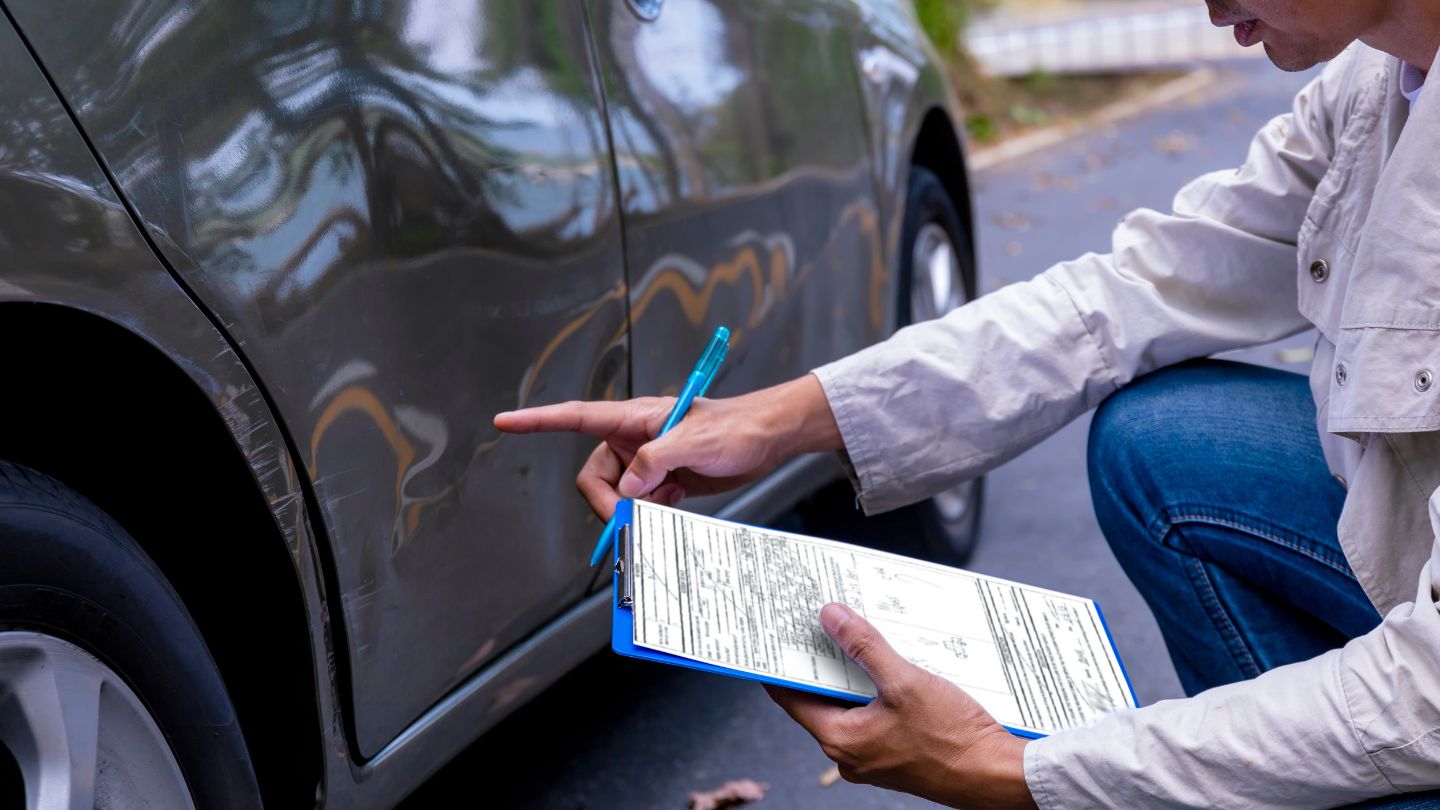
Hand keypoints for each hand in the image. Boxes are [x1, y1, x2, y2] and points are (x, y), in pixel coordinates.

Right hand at [493, 374, 841, 519]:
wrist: (768, 438)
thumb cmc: (736, 427)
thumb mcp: (694, 442)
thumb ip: (654, 463)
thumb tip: (626, 492)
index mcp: (633, 418)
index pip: (575, 417)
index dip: (537, 421)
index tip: (504, 422)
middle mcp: (634, 438)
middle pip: (595, 476)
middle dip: (610, 503)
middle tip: (634, 518)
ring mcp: (648, 460)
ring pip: (618, 495)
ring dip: (636, 510)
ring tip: (667, 505)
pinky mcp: (663, 480)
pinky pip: (640, 504)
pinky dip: (652, 512)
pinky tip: (675, 504)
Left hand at [767, 604, 1035, 809]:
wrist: (995, 776)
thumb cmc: (953, 740)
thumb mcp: (904, 681)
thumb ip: (864, 646)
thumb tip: (831, 618)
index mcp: (840, 739)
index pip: (791, 697)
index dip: (783, 664)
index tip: (779, 636)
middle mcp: (850, 753)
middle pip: (820, 699)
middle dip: (822, 662)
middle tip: (821, 625)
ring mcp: (872, 756)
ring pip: (849, 706)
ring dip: (852, 674)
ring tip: (857, 638)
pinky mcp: (895, 754)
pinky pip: (872, 716)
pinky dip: (874, 691)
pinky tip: (889, 667)